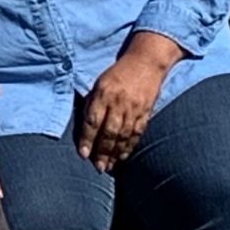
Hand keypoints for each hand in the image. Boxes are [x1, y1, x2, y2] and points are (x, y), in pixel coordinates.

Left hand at [74, 47, 169, 172]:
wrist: (146, 61)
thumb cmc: (118, 72)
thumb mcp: (99, 82)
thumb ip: (92, 103)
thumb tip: (85, 128)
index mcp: (103, 93)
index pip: (93, 121)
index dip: (87, 139)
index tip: (83, 154)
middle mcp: (118, 102)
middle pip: (108, 132)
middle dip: (102, 152)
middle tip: (98, 168)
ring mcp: (134, 108)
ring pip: (123, 136)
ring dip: (115, 154)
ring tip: (108, 167)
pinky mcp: (146, 112)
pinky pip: (136, 133)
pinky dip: (129, 147)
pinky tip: (123, 156)